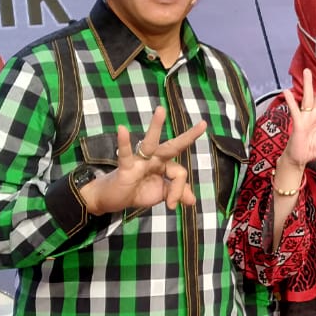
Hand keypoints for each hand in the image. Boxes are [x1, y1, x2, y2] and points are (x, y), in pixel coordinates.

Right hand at [80, 106, 207, 214]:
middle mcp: (154, 159)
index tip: (171, 205)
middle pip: (173, 146)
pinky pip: (125, 154)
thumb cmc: (136, 191)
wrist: (111, 198)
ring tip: (161, 110)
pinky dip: (124, 142)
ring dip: (155, 126)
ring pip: (150, 143)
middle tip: (204, 124)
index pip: (179, 173)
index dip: (178, 190)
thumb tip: (192, 201)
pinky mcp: (125, 166)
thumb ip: (176, 193)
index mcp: (164, 165)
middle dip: (188, 136)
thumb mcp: (159, 194)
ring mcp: (139, 161)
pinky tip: (121, 129)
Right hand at [278, 67, 315, 172]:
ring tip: (307, 72)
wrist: (299, 158)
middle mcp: (314, 115)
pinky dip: (291, 101)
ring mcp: (305, 117)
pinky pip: (295, 111)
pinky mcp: (298, 122)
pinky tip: (286, 91)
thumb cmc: (312, 148)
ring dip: (308, 85)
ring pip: (308, 98)